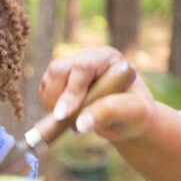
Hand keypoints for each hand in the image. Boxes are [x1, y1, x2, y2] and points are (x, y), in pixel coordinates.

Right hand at [39, 46, 156, 141]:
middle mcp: (86, 57)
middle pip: (58, 69)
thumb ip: (110, 112)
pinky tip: (65, 115)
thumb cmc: (136, 113)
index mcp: (108, 58)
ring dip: (51, 103)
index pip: (82, 67)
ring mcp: (70, 66)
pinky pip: (44, 89)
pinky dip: (48, 105)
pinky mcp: (59, 79)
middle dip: (57, 97)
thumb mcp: (134, 112)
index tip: (63, 115)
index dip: (71, 91)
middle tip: (65, 119)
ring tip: (70, 119)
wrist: (128, 118)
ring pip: (47, 79)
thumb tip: (81, 123)